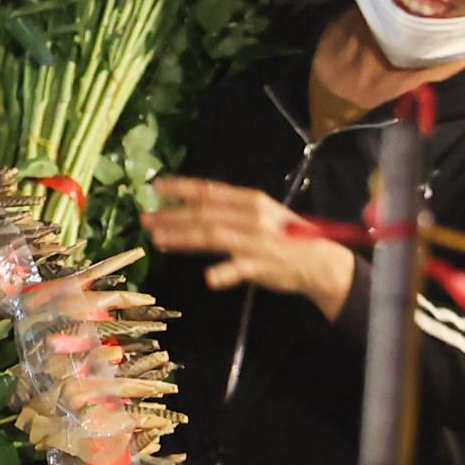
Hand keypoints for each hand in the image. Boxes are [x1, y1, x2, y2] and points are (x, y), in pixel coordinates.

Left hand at [142, 177, 356, 320]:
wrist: (319, 260)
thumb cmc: (285, 236)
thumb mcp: (260, 214)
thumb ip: (229, 211)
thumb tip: (193, 209)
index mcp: (250, 200)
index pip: (210, 191)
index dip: (181, 188)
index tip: (156, 187)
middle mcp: (251, 216)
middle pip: (204, 214)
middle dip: (172, 216)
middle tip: (145, 219)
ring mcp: (256, 241)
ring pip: (213, 236)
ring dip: (184, 238)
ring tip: (158, 240)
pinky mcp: (263, 265)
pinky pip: (241, 268)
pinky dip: (225, 272)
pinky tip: (209, 278)